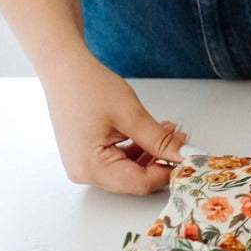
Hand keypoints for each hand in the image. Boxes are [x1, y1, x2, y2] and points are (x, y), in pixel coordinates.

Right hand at [42, 56, 187, 194]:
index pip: (141, 183)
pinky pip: (119, 161)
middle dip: (161, 162)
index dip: (168, 172)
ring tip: (169, 132)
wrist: (63, 67)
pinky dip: (137, 150)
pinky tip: (152, 134)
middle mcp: (84, 172)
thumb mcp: (132, 116)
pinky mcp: (86, 156)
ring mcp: (83, 166)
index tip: (188, 159)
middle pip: (135, 179)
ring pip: (129, 171)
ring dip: (152, 154)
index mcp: (91, 167)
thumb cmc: (88, 86)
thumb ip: (160, 141)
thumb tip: (185, 155)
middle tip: (181, 142)